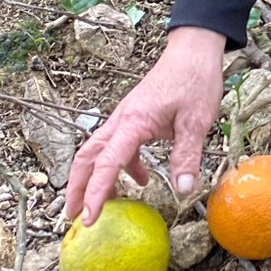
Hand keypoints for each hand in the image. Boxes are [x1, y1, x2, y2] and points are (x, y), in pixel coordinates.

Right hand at [64, 26, 226, 225]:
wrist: (192, 52)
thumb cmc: (194, 81)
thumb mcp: (197, 122)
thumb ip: (187, 156)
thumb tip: (183, 190)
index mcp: (133, 122)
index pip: (107, 163)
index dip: (96, 193)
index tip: (89, 218)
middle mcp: (121, 121)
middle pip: (87, 158)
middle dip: (76, 189)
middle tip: (73, 218)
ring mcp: (124, 119)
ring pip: (97, 152)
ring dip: (93, 179)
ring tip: (96, 207)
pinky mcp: (133, 119)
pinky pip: (117, 146)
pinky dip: (120, 167)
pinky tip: (139, 180)